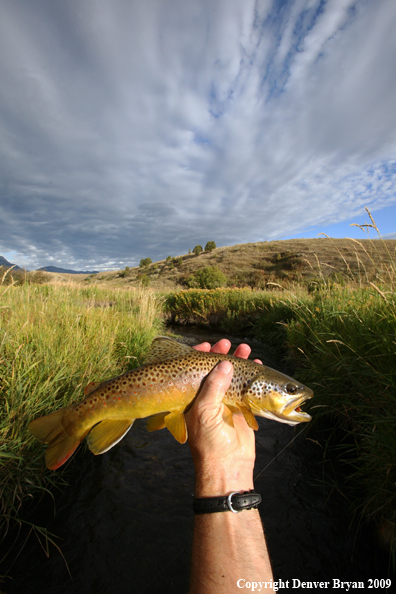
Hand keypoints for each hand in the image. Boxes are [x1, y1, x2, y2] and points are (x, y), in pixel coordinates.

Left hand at [185, 340, 261, 496]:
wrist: (227, 465)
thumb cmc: (208, 440)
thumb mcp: (205, 411)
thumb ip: (214, 386)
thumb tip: (225, 364)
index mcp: (194, 397)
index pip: (194, 370)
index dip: (200, 356)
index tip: (208, 344)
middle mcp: (208, 397)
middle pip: (215, 370)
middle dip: (222, 355)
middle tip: (228, 343)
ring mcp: (225, 402)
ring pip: (232, 377)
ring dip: (239, 363)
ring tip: (245, 349)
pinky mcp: (241, 409)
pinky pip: (246, 388)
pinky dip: (251, 377)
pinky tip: (257, 365)